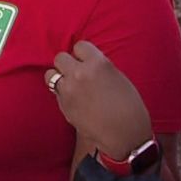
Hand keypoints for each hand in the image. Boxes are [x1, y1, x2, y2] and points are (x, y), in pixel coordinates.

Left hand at [45, 41, 152, 159]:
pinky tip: (74, 99)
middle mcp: (80, 73)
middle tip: (77, 73)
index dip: (83, 54)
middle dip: (68, 64)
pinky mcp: (63, 106)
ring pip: (51, 75)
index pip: (80, 46)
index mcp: (98, 63)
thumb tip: (86, 63)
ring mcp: (69, 90)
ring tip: (71, 85)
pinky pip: (55, 92)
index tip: (87, 61)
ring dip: (59, 77)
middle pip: (60, 57)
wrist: (125, 134)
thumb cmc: (129, 106)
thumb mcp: (118, 78)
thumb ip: (99, 67)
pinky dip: (61, 93)